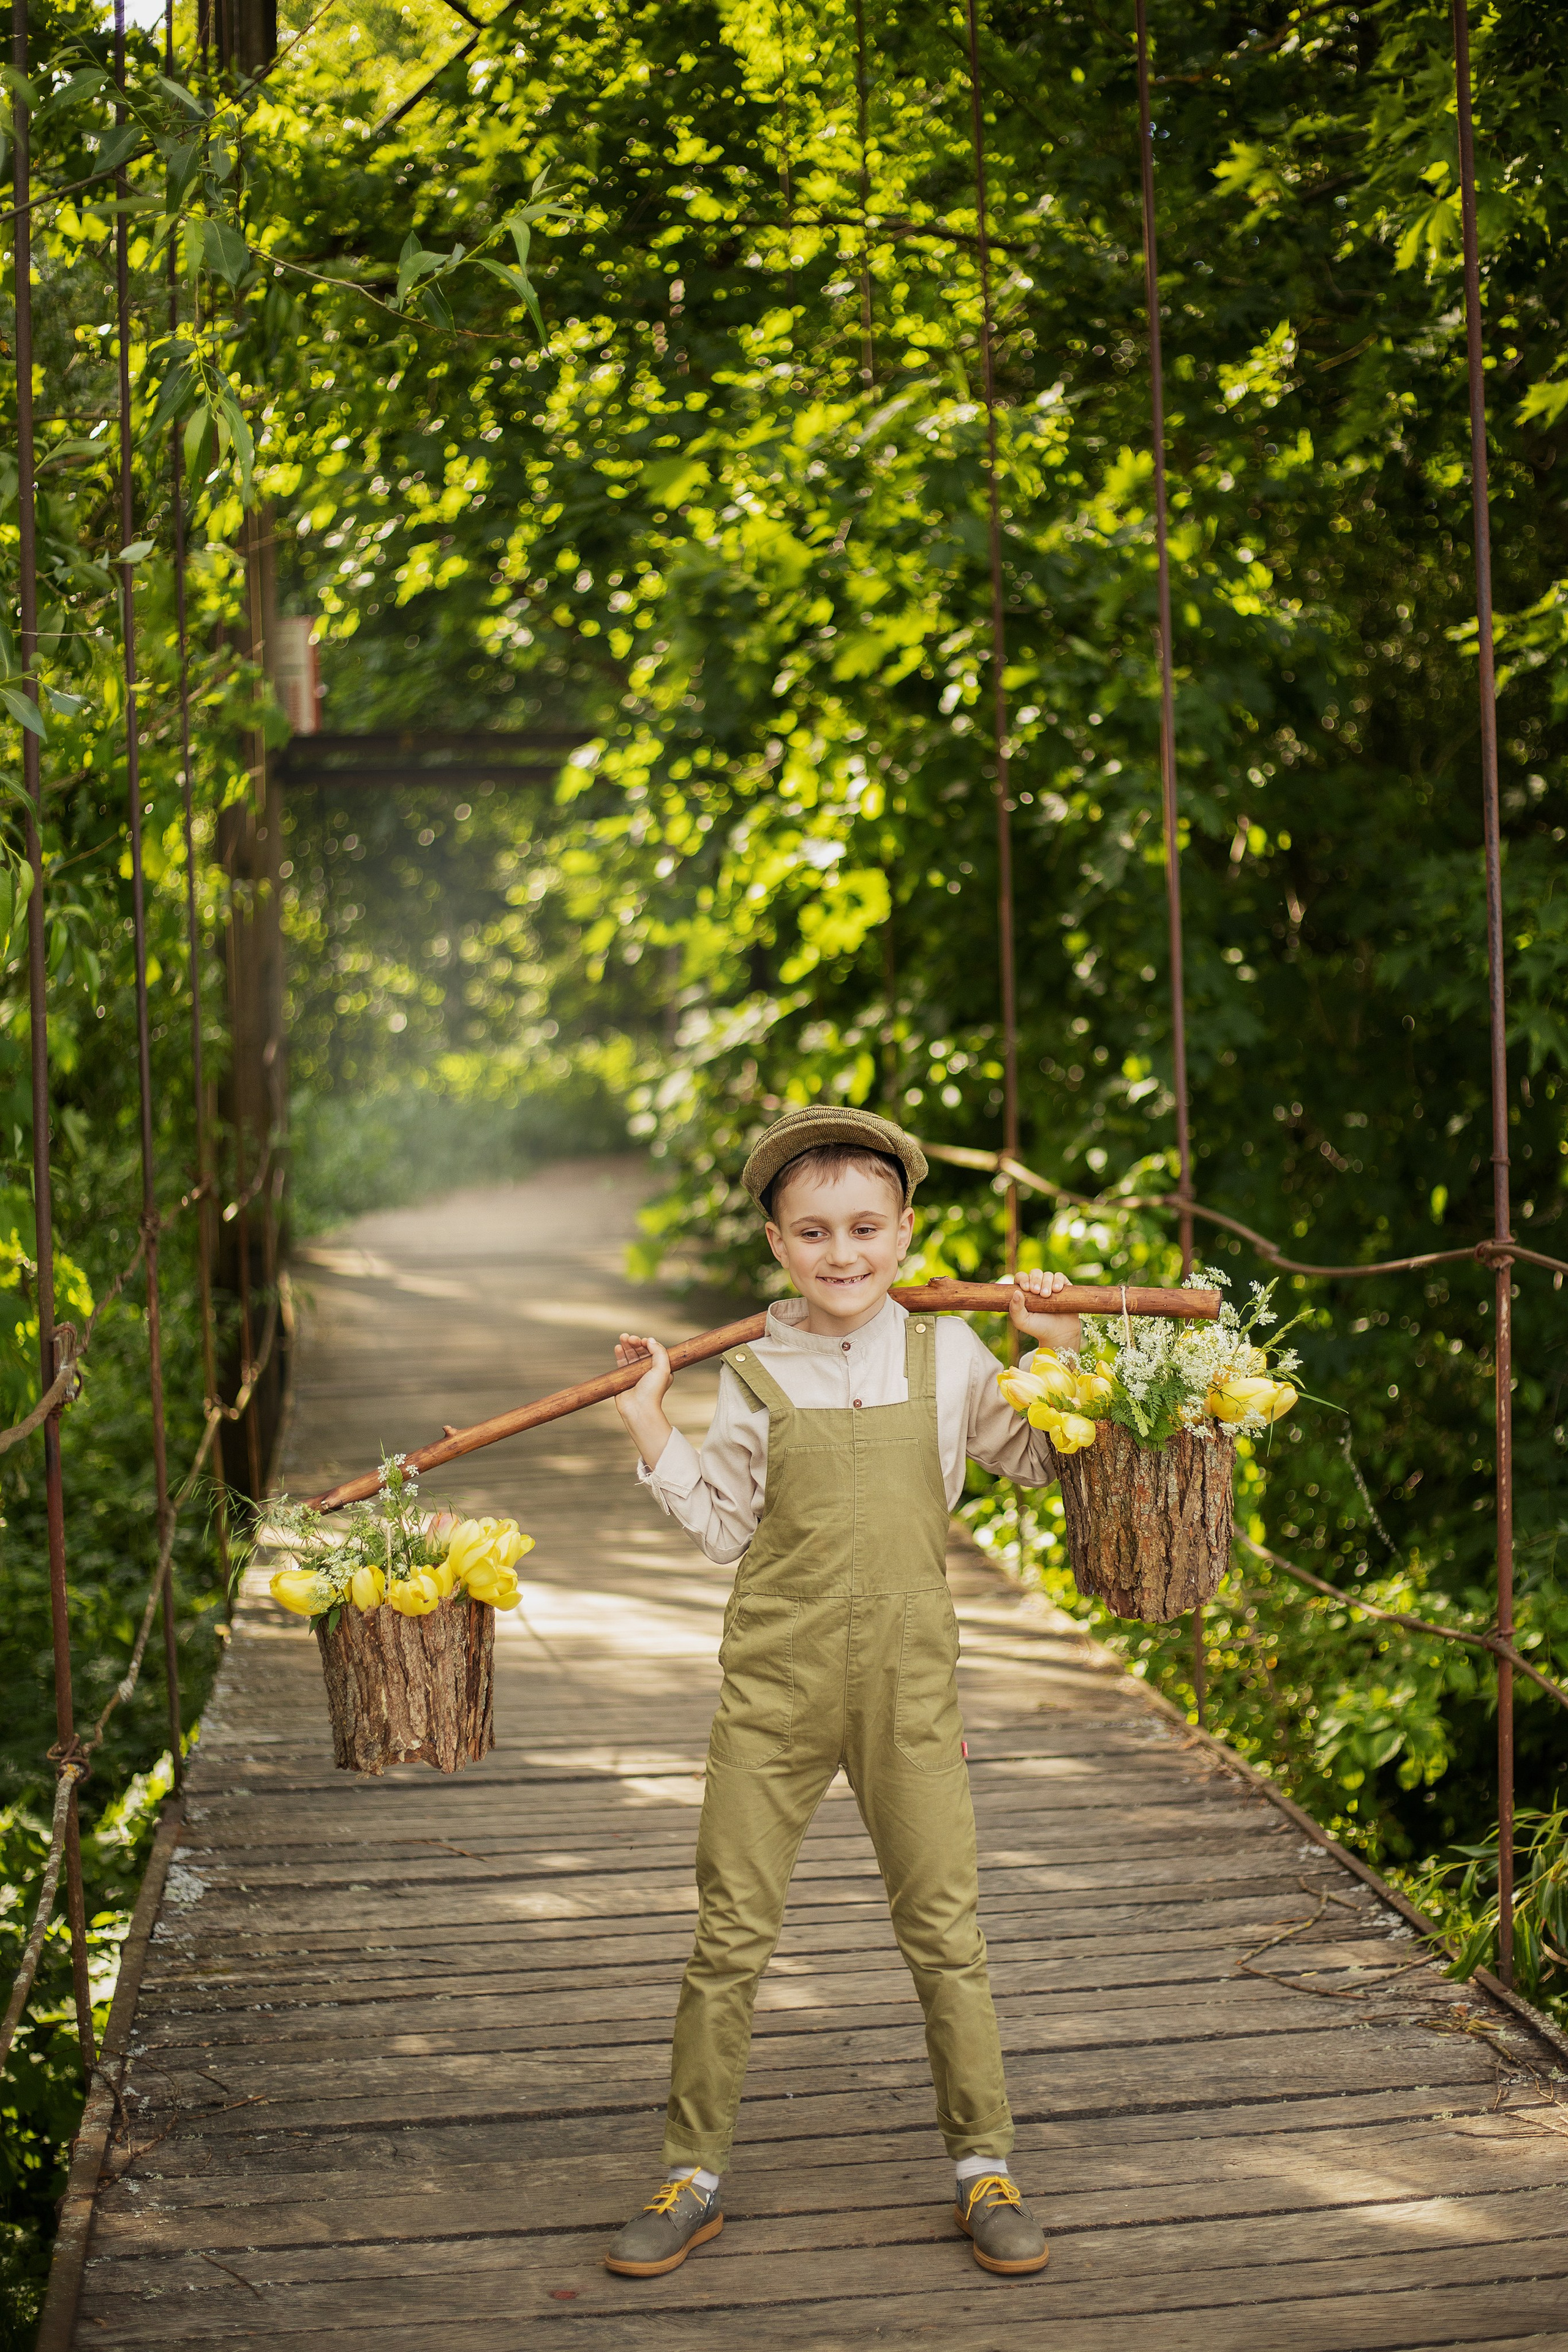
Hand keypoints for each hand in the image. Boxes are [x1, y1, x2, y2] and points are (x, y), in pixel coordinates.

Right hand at [614, 1333, 674, 1470]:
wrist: (639, 1409)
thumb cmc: (653, 1392)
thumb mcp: (662, 1369)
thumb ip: (659, 1352)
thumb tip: (650, 1340)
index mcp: (660, 1370)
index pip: (654, 1351)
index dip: (648, 1343)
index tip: (643, 1340)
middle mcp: (648, 1372)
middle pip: (641, 1352)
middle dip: (635, 1342)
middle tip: (630, 1338)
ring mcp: (635, 1375)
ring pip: (630, 1356)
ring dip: (627, 1346)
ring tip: (622, 1337)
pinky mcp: (624, 1379)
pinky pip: (621, 1364)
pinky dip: (620, 1354)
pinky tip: (618, 1347)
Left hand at [1004, 1268, 1082, 1354]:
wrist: (1059, 1334)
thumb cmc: (1038, 1328)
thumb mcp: (1022, 1321)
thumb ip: (1015, 1309)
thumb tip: (1016, 1292)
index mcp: (1024, 1292)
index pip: (1021, 1277)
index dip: (1023, 1279)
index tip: (1026, 1288)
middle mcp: (1037, 1286)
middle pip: (1035, 1273)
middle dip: (1036, 1280)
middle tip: (1037, 1293)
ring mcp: (1051, 1286)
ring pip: (1047, 1274)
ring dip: (1046, 1282)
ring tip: (1047, 1295)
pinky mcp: (1063, 1287)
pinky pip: (1060, 1276)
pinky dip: (1058, 1280)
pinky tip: (1057, 1290)